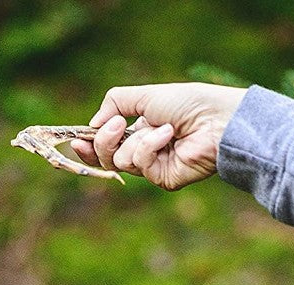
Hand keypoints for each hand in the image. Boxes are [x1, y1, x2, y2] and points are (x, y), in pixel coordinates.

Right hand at [72, 83, 246, 190]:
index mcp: (140, 131)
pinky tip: (169, 136)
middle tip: (116, 126)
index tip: (77, 140)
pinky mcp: (162, 180)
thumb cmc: (188, 103)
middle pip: (107, 157)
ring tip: (163, 128)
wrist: (216, 119)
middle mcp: (145, 151)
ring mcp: (153, 168)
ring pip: (121, 161)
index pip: (107, 144)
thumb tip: (92, 124)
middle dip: (104, 142)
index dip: (90, 144)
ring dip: (138, 140)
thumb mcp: (146, 95)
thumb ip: (116, 103)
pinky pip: (140, 165)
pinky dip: (150, 147)